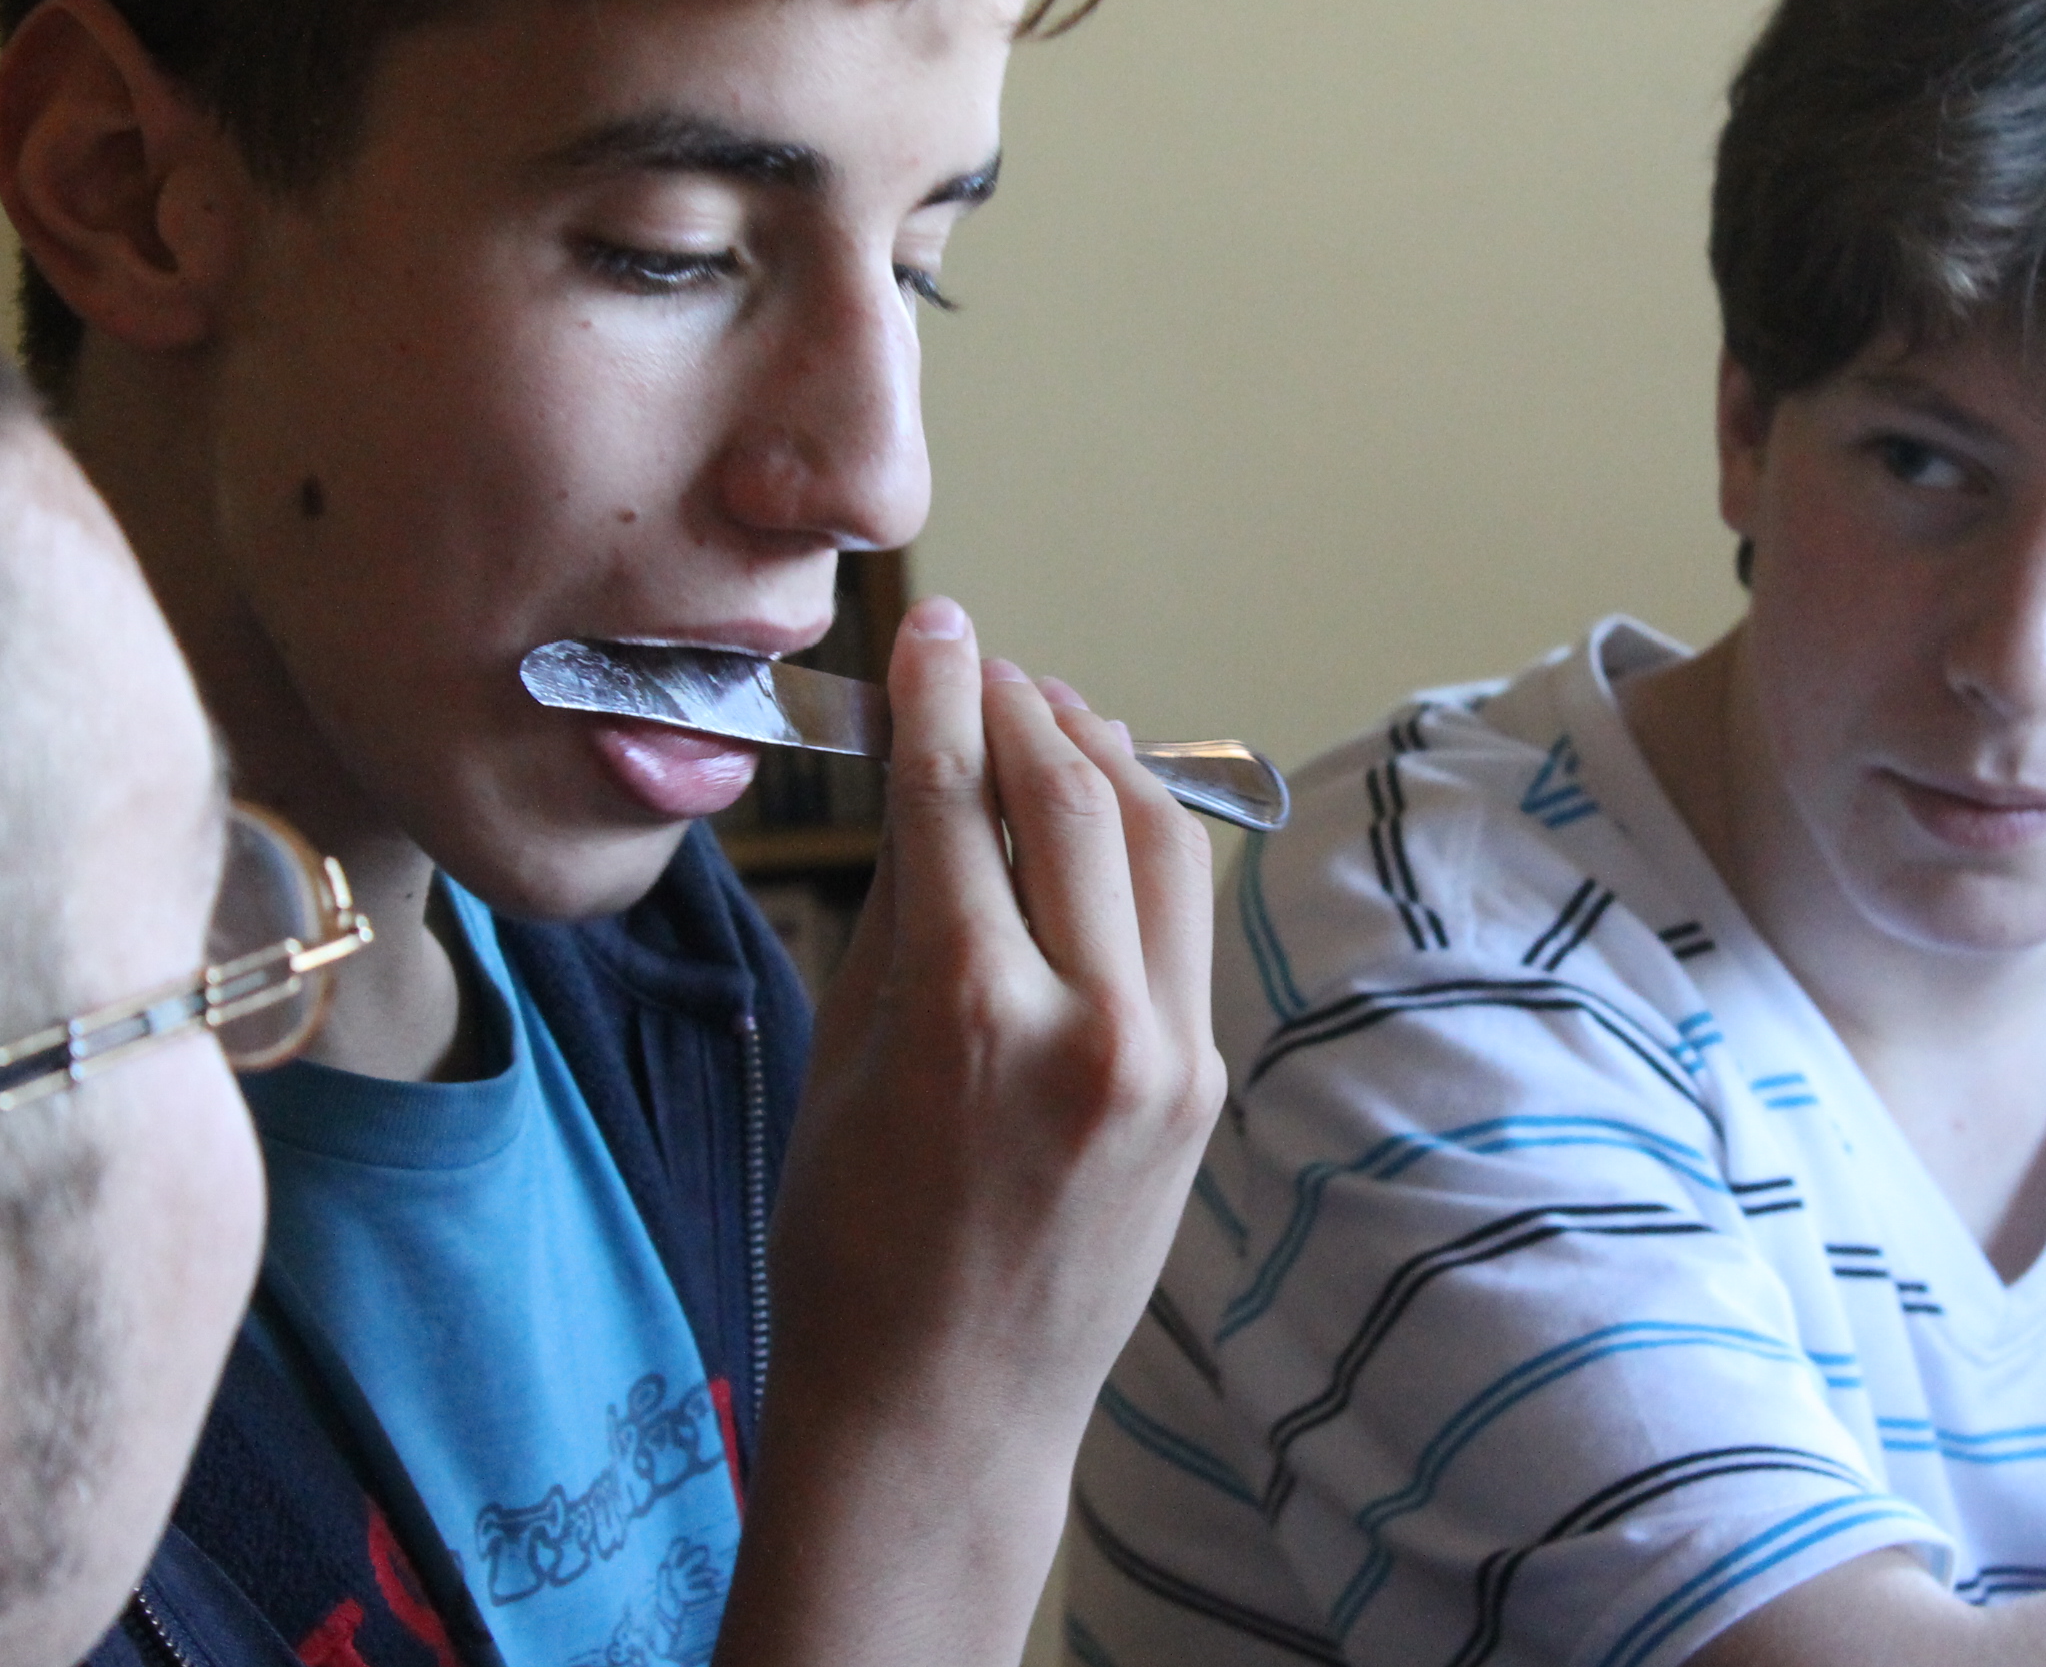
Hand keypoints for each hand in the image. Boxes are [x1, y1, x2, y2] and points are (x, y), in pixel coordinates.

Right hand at [765, 591, 1220, 1447]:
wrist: (943, 1413)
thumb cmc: (849, 1248)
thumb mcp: (842, 1057)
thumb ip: (905, 908)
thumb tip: (937, 774)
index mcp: (971, 1021)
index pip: (957, 799)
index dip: (940, 694)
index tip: (934, 631)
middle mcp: (1092, 1031)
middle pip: (1073, 799)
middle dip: (1024, 709)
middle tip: (985, 664)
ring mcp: (1167, 1062)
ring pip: (1155, 845)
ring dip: (1102, 760)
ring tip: (1049, 717)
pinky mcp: (1203, 1089)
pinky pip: (1177, 926)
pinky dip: (1139, 849)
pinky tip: (1097, 816)